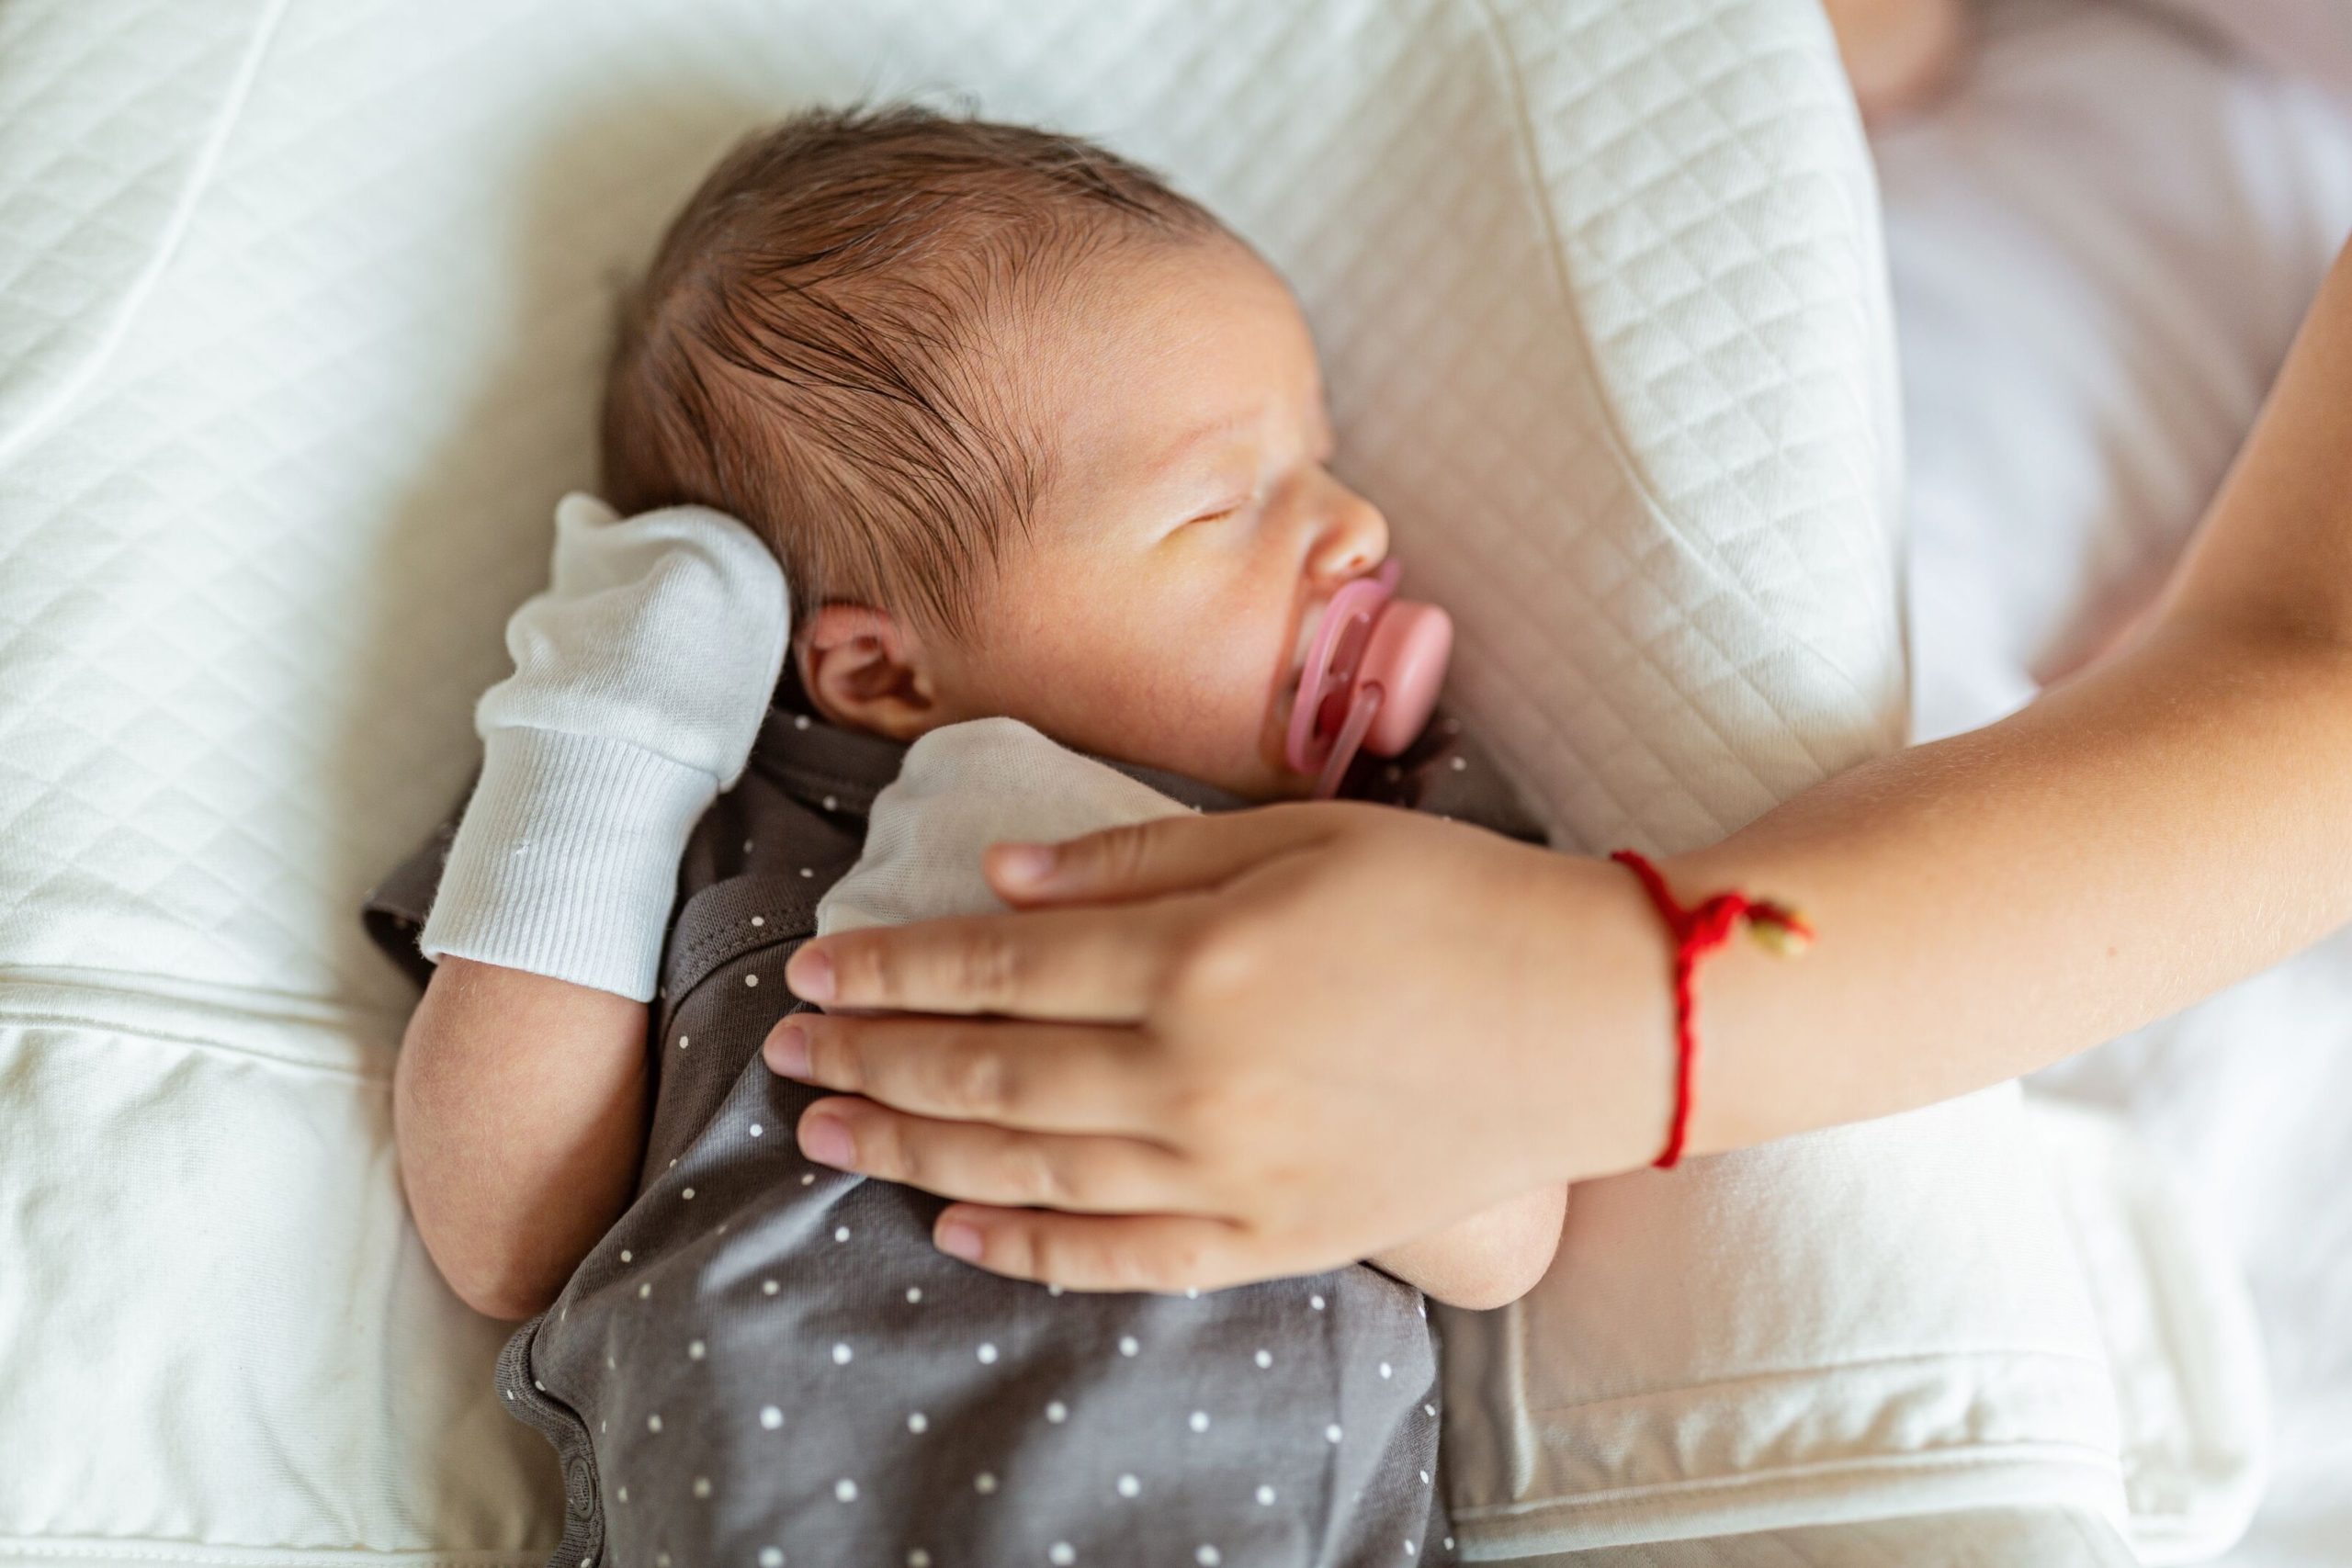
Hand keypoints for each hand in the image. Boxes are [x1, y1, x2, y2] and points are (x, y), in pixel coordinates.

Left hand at [764, 803, 1674, 1290]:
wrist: (1593, 1022)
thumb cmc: (1451, 899)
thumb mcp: (1299, 832)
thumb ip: (1140, 859)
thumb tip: (1002, 879)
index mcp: (1196, 957)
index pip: (997, 966)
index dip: (891, 969)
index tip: (814, 966)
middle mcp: (1193, 1076)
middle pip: (988, 1076)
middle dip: (872, 1062)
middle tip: (786, 1054)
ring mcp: (1230, 1173)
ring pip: (1028, 1172)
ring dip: (913, 1155)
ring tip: (827, 1137)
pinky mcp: (1273, 1237)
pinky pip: (1122, 1258)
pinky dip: (1029, 1250)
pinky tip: (955, 1232)